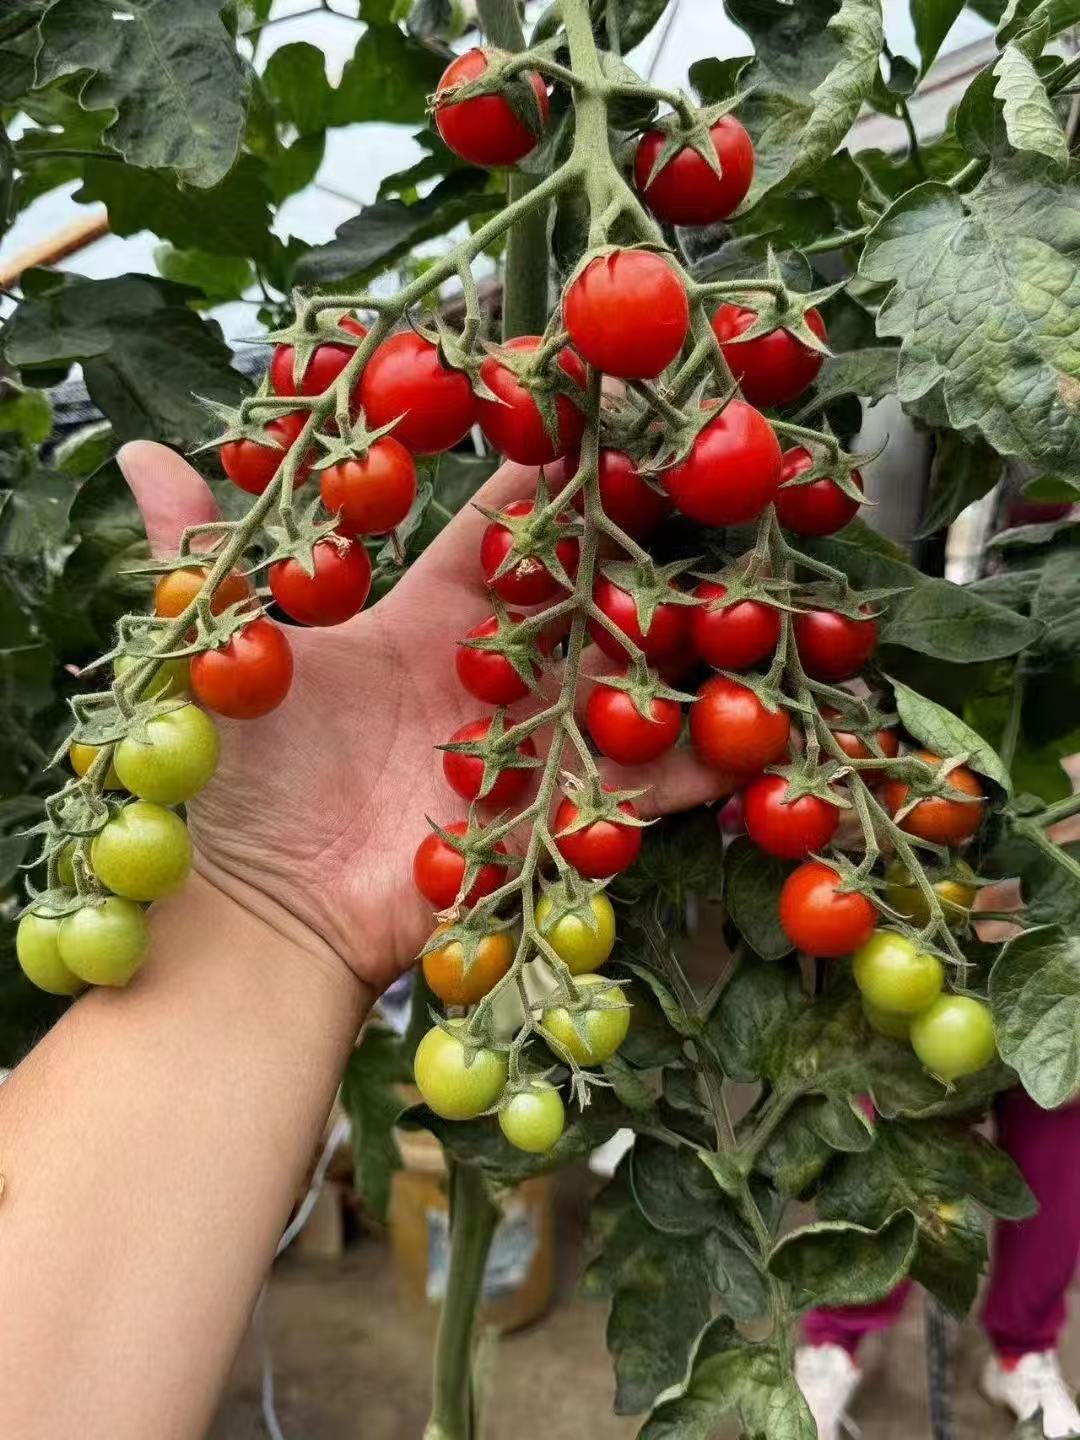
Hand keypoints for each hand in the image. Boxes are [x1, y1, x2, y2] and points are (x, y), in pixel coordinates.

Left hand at [120, 441, 727, 993]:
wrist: (252, 915)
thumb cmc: (229, 784)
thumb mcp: (212, 657)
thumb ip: (200, 557)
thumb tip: (137, 454)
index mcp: (423, 622)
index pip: (504, 526)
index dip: (550, 468)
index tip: (604, 403)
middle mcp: (492, 677)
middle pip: (590, 593)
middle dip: (651, 539)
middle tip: (722, 479)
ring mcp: (532, 750)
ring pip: (632, 683)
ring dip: (695, 646)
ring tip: (768, 592)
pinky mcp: (554, 823)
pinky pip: (641, 792)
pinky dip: (701, 768)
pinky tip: (763, 734)